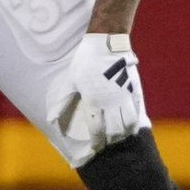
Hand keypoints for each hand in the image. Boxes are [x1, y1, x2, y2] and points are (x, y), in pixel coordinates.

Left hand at [50, 33, 144, 154]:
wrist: (106, 41)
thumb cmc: (85, 61)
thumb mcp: (70, 81)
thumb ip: (63, 102)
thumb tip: (51, 120)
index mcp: (93, 101)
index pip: (97, 130)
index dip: (97, 142)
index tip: (96, 148)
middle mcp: (110, 102)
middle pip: (114, 131)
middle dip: (111, 140)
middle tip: (108, 142)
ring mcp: (124, 96)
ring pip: (128, 124)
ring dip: (124, 133)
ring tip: (121, 135)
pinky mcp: (134, 89)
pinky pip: (137, 111)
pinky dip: (135, 120)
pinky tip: (132, 124)